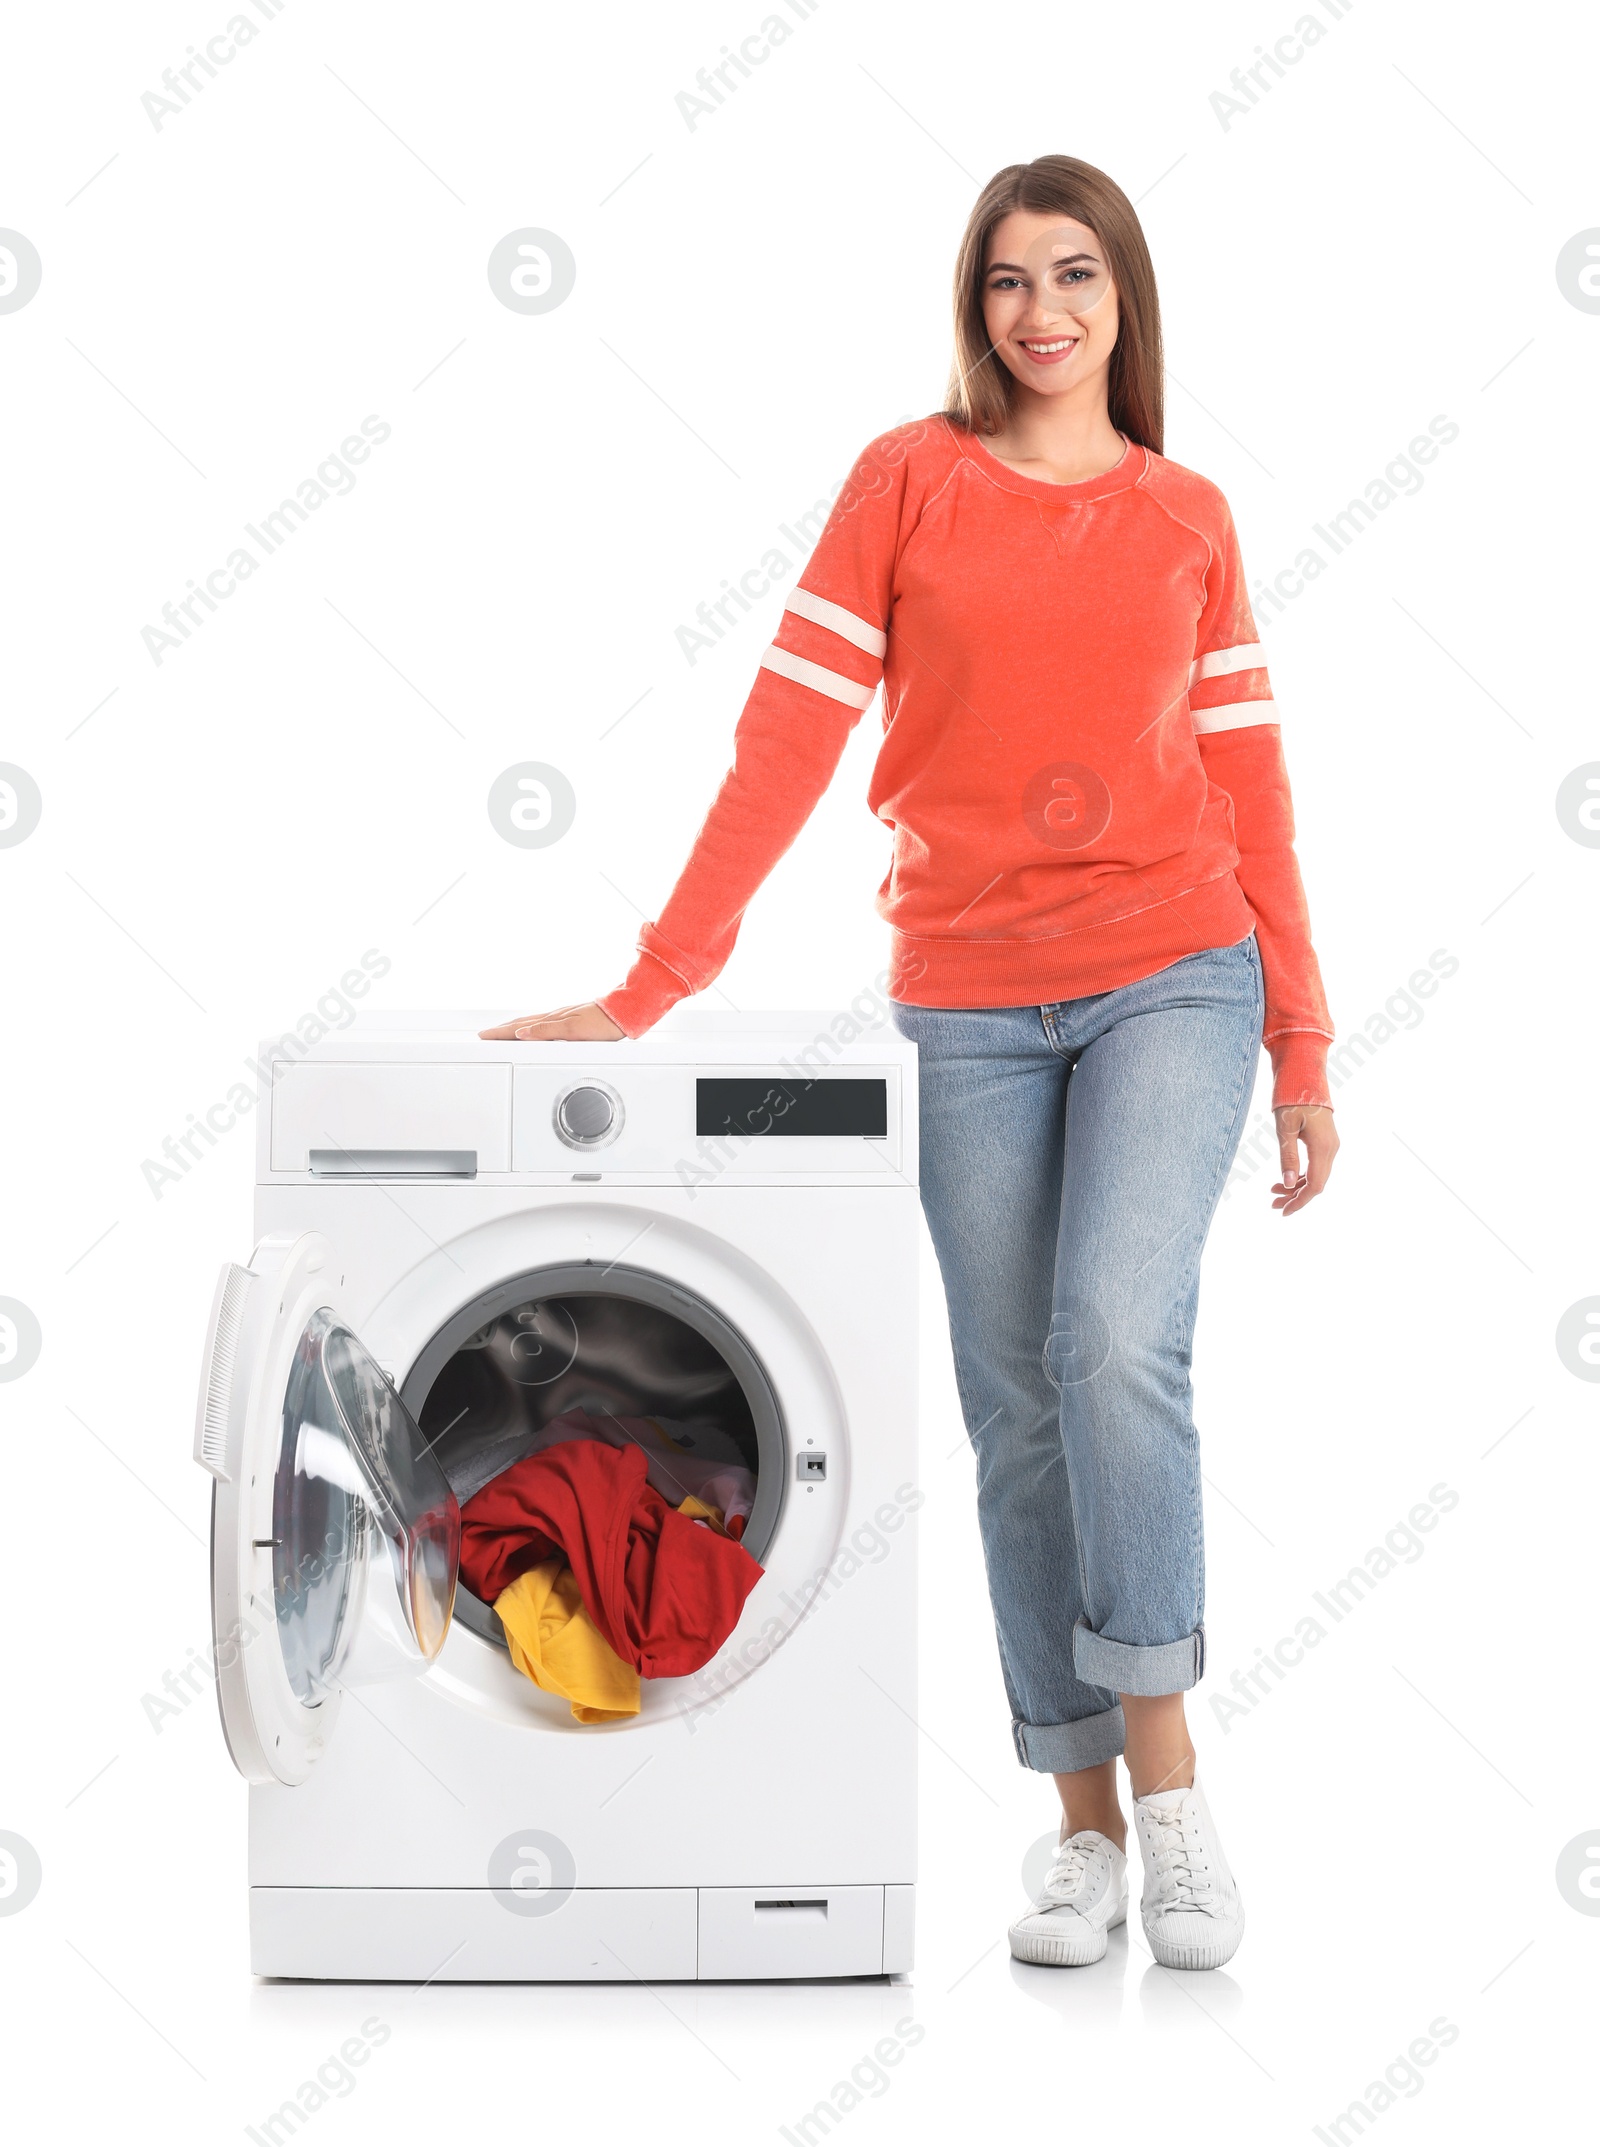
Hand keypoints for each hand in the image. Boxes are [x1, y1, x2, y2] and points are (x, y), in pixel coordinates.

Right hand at [478, 1001, 624, 1041]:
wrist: (623, 1014)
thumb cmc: (603, 1024)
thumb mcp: (573, 1031)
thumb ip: (546, 1032)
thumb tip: (522, 1034)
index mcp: (553, 1021)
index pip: (520, 1029)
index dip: (501, 1033)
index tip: (485, 1036)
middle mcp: (555, 1018)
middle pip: (522, 1024)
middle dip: (502, 1030)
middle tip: (485, 1034)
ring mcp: (562, 1018)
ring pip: (531, 1023)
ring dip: (514, 1027)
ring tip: (502, 1031)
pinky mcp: (571, 1020)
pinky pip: (543, 1023)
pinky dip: (530, 1026)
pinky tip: (532, 1028)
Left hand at [1271, 1104, 1337, 1214]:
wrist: (1304, 1075)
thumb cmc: (1291, 1097)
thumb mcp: (1285, 1128)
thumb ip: (1288, 1156)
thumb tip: (1286, 1183)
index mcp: (1322, 1146)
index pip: (1315, 1184)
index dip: (1300, 1201)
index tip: (1283, 1212)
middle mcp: (1331, 1148)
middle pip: (1317, 1183)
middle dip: (1295, 1197)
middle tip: (1272, 1203)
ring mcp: (1330, 1144)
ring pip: (1317, 1175)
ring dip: (1297, 1186)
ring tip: (1273, 1191)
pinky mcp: (1325, 1141)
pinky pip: (1316, 1165)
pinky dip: (1302, 1175)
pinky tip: (1286, 1178)